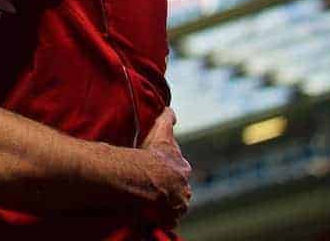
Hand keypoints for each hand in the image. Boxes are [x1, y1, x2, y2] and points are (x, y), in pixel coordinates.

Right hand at [138, 108, 191, 227]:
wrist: (145, 177)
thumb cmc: (151, 154)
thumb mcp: (160, 131)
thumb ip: (167, 119)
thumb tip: (171, 109)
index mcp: (181, 168)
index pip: (179, 169)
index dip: (169, 170)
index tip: (159, 171)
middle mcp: (184, 187)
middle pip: (179, 189)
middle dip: (170, 188)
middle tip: (155, 187)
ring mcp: (177, 204)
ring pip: (174, 205)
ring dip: (166, 204)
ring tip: (151, 202)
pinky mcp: (170, 217)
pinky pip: (167, 220)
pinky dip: (162, 218)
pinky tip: (152, 214)